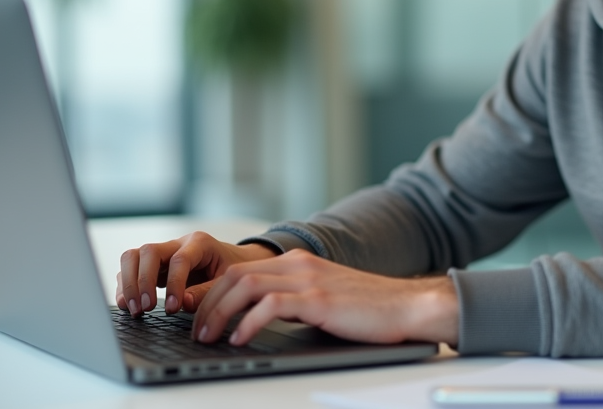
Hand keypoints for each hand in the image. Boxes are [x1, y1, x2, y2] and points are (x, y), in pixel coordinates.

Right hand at [115, 230, 275, 315]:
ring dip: (129, 283)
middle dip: (143, 281)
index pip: (179, 259)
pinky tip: (129, 305)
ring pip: (133, 256)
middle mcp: (176, 243)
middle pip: (148, 251)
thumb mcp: (227, 281)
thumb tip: (182, 303)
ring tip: (135, 309)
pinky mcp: (152, 265)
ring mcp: (162, 252)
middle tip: (147, 308)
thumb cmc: (231, 269)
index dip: (174, 284)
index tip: (173, 308)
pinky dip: (125, 286)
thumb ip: (206, 292)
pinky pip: (130, 269)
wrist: (232, 261)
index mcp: (199, 243)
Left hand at [191, 249, 458, 347]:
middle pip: (234, 274)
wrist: (407, 306)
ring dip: (218, 312)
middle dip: (207, 303)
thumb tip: (259, 321)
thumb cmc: (369, 310)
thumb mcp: (323, 299)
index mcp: (298, 263)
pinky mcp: (318, 299)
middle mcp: (298, 264)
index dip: (212, 292)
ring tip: (208, 337)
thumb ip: (294, 302)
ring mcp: (308, 279)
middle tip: (195, 330)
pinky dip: (247, 322)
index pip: (240, 269)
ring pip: (245, 285)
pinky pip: (270, 304)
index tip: (196, 315)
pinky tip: (240, 338)